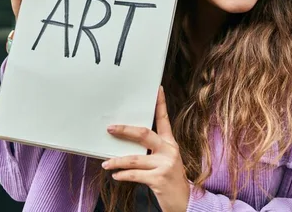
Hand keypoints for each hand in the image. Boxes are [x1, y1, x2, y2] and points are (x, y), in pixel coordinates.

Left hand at [102, 87, 189, 211]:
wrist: (186, 201)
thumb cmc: (170, 179)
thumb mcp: (166, 160)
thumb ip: (152, 150)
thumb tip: (128, 143)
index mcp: (170, 143)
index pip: (164, 119)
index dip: (160, 103)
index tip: (157, 89)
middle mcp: (169, 151)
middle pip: (144, 134)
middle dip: (125, 130)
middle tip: (110, 128)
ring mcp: (165, 164)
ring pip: (134, 158)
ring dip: (117, 161)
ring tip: (106, 164)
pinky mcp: (159, 179)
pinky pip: (135, 175)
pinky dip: (122, 175)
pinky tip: (116, 175)